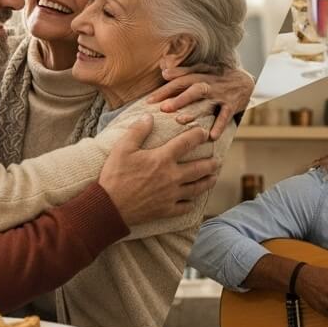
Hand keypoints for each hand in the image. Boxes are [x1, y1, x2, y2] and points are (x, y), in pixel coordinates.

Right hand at [99, 116, 216, 224]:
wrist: (110, 207)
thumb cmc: (115, 176)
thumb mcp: (122, 148)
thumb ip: (138, 131)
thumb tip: (149, 116)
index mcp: (163, 158)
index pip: (187, 143)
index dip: (198, 135)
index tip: (204, 132)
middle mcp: (172, 176)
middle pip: (200, 168)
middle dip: (211, 163)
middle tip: (217, 160)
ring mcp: (171, 195)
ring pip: (197, 188)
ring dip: (208, 182)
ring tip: (213, 177)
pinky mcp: (167, 209)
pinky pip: (185, 207)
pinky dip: (191, 203)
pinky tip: (193, 200)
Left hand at [148, 64, 255, 139]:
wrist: (245, 81)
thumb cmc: (217, 77)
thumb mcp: (202, 71)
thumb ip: (183, 72)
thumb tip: (163, 72)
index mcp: (199, 75)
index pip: (179, 81)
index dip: (164, 90)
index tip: (149, 100)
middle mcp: (209, 84)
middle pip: (192, 89)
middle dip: (178, 99)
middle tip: (163, 108)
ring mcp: (220, 95)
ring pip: (206, 103)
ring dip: (194, 112)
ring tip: (180, 121)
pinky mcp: (231, 105)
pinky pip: (225, 116)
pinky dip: (220, 125)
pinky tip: (212, 136)